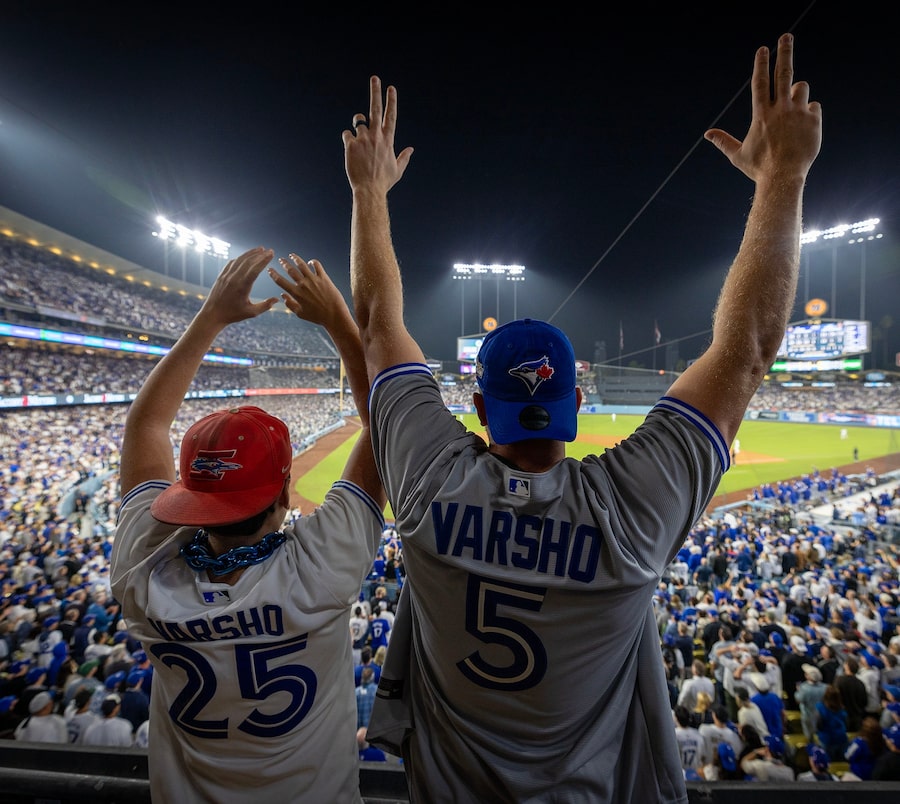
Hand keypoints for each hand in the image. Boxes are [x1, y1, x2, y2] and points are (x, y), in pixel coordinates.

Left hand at [199, 247, 277, 325]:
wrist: (212, 314)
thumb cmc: (233, 314)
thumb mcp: (251, 313)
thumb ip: (265, 306)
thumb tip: (277, 299)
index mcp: (242, 287)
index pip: (255, 269)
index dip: (264, 260)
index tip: (271, 253)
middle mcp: (234, 278)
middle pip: (249, 262)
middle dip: (260, 254)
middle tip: (269, 250)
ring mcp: (226, 276)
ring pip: (240, 260)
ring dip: (250, 253)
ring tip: (260, 249)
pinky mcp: (221, 276)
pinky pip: (232, 263)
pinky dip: (240, 258)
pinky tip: (246, 256)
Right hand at [269, 255, 347, 329]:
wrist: (334, 315)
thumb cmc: (317, 317)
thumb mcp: (300, 313)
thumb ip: (290, 304)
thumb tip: (282, 295)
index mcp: (296, 294)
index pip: (280, 281)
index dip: (273, 274)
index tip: (269, 269)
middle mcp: (303, 285)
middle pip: (290, 270)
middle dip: (284, 263)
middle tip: (280, 259)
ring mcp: (314, 280)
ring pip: (302, 264)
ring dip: (295, 258)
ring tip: (292, 255)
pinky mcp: (324, 278)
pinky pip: (317, 265)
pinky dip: (312, 262)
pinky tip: (310, 262)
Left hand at [342, 75, 413, 196]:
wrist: (369, 190)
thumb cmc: (384, 181)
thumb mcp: (397, 170)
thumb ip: (404, 157)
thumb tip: (411, 149)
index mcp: (388, 140)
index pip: (391, 116)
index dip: (391, 101)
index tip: (391, 88)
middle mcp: (376, 136)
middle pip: (375, 109)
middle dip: (376, 92)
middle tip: (375, 78)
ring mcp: (363, 139)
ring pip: (357, 122)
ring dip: (357, 127)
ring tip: (359, 141)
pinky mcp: (351, 145)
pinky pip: (347, 134)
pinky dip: (348, 139)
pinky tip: (351, 151)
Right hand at [704, 34, 821, 183]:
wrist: (783, 178)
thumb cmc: (759, 168)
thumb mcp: (738, 155)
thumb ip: (723, 141)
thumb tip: (707, 134)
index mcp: (761, 114)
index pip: (760, 82)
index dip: (761, 64)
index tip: (763, 49)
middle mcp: (780, 109)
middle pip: (784, 72)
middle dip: (784, 51)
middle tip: (786, 37)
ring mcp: (798, 113)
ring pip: (802, 87)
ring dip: (797, 92)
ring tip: (792, 108)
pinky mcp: (814, 120)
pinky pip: (814, 106)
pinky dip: (809, 113)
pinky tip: (803, 128)